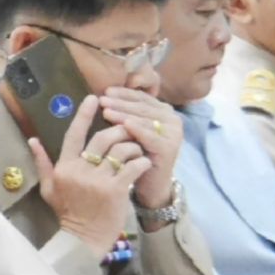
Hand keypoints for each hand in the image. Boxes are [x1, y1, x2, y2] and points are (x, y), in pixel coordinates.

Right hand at [28, 96, 142, 255]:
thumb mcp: (50, 188)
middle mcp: (80, 170)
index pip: (74, 134)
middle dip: (119, 130)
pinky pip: (134, 165)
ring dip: (134, 146)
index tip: (94, 98)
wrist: (83, 238)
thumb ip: (43, 163)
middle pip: (103, 137)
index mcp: (64, 167)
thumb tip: (32, 140)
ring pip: (122, 149)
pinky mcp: (116, 189)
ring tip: (137, 150)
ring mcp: (98, 180)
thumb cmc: (68, 212)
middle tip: (128, 130)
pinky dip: (142, 161)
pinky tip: (143, 163)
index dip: (84, 114)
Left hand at [98, 87, 182, 208]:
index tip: (105, 91)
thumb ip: (124, 113)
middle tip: (102, 99)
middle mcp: (172, 119)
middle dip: (121, 102)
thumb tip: (103, 95)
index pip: (141, 98)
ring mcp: (173, 133)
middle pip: (142, 107)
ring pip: (144, 119)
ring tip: (106, 110)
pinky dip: (138, 129)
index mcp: (163, 111)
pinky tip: (125, 125)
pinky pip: (151, 136)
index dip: (123, 93)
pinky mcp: (170, 147)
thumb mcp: (130, 131)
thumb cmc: (135, 155)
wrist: (149, 184)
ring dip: (125, 114)